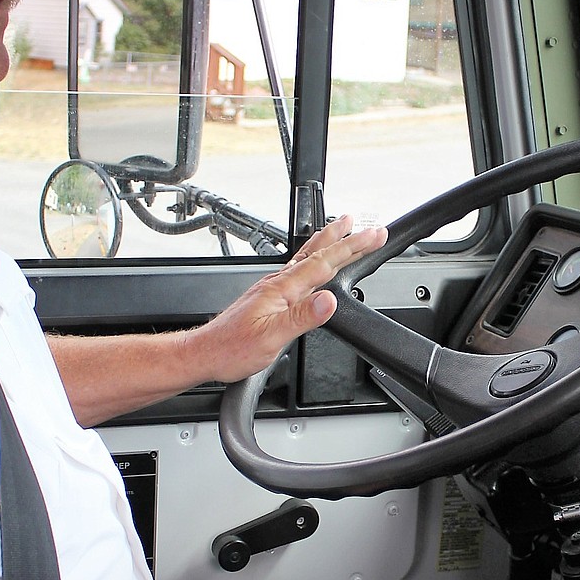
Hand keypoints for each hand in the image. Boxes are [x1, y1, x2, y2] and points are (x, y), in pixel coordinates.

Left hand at [197, 214, 386, 383]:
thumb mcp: (271, 337)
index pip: (324, 263)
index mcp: (282, 289)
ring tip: (344, 226)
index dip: (351, 247)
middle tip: (371, 228)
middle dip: (347, 239)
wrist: (206, 353)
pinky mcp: (270, 296)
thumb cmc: (232, 348)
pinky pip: (298, 269)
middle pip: (319, 254)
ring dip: (329, 241)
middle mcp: (278, 283)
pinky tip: (315, 259)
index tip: (373, 235)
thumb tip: (328, 300)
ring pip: (308, 258)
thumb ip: (302, 317)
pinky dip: (314, 257)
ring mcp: (273, 288)